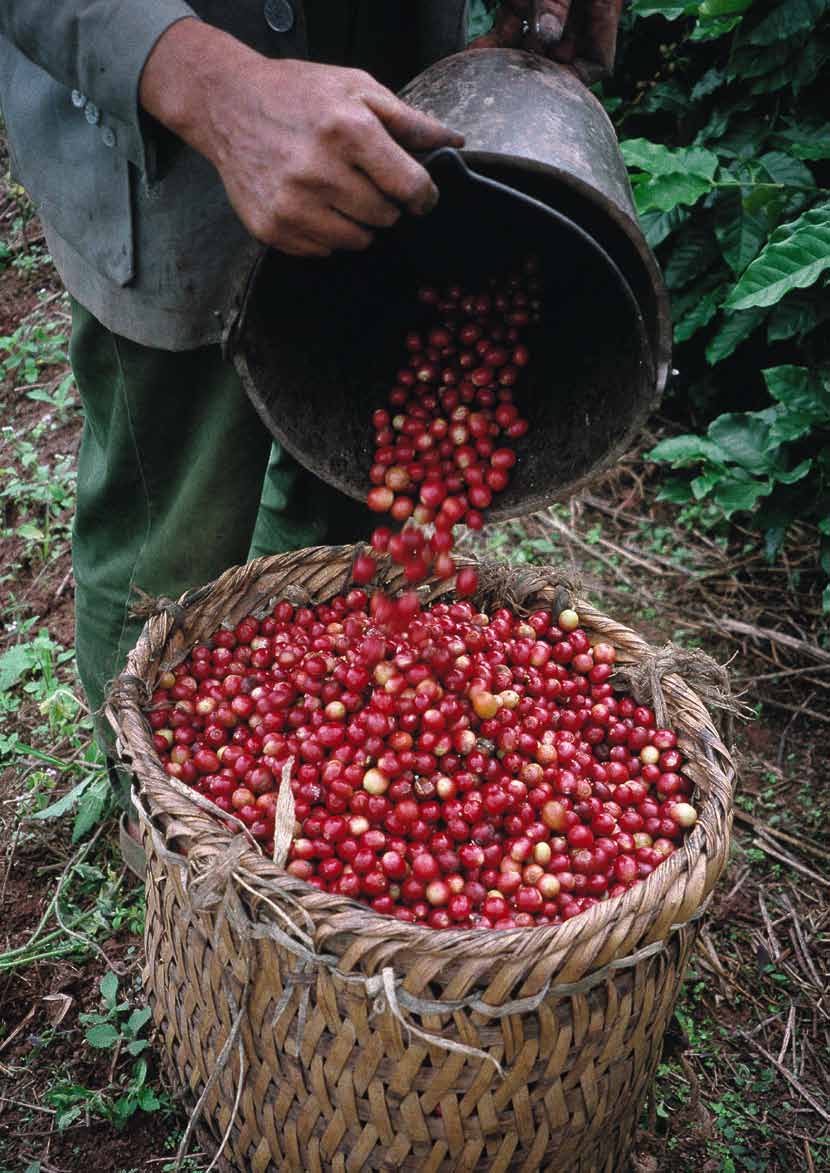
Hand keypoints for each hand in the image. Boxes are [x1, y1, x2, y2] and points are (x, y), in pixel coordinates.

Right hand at [140, 20, 463, 256]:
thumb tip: (453, 142)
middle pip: (386, 218)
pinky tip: (312, 202)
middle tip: (364, 181)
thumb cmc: (297, 94)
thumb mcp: (357, 89)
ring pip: (358, 240)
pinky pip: (324, 250)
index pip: (411, 188)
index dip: (423, 195)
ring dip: (359, 222)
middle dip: (385, 203)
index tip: (419, 194)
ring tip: (338, 191)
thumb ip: (408, 120)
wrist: (227, 105)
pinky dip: (327, 232)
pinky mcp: (273, 228)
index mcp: (348, 132)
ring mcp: (293, 205)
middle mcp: (319, 172)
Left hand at [470, 0, 622, 81]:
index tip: (545, 87)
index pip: (597, 62)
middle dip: (536, 70)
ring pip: (534, 43)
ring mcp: (552, 3)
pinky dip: (499, 37)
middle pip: (563, 56)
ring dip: (511, 56)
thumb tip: (546, 38)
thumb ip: (555, 0)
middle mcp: (580, 10)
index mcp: (603, 4)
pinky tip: (480, 49)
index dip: (574, 79)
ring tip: (485, 65)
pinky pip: (514, 24)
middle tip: (509, 79)